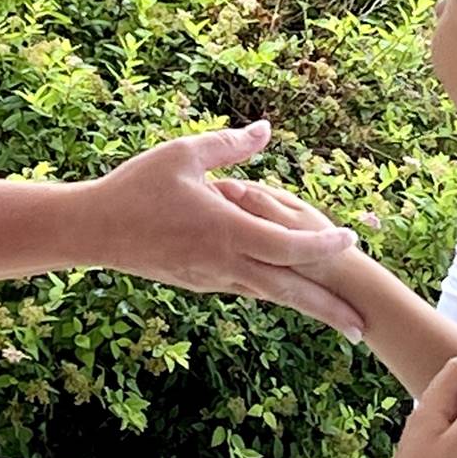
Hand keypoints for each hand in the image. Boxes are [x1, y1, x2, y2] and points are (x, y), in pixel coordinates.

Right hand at [93, 121, 365, 339]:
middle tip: (363, 328)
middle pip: (287, 291)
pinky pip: (244, 288)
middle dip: (328, 310)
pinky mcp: (198, 283)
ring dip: (303, 306)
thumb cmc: (135, 187)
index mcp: (226, 230)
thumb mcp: (183, 155)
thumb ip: (229, 145)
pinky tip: (286, 292)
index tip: (352, 240)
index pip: (288, 245)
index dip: (324, 245)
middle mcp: (224, 263)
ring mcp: (211, 278)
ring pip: (267, 295)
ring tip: (336, 318)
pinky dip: (271, 291)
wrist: (92, 231)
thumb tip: (267, 129)